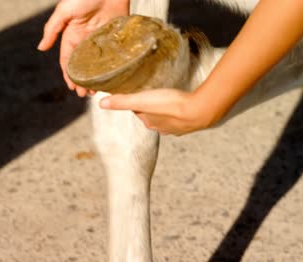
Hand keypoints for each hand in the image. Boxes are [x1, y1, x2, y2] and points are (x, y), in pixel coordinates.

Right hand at [38, 0, 129, 96]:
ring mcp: (101, 40)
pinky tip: (113, 79)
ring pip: (98, 64)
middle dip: (83, 81)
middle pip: (83, 66)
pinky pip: (113, 56)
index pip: (68, 60)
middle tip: (86, 95)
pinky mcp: (116, 37)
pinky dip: (112, 68)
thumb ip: (52, 29)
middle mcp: (85, 40)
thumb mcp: (64, 11)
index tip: (73, 88)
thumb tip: (40, 48)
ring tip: (98, 91)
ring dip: (97, 78)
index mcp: (72, 36)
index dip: (69, 75)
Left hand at [99, 88, 224, 135]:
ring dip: (166, 108)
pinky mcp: (190, 123)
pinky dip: (180, 111)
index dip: (138, 101)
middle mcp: (161, 128)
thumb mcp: (142, 101)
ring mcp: (177, 127)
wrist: (201, 111)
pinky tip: (182, 104)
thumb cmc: (170, 105)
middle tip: (155, 93)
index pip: (138, 111)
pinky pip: (181, 116)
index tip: (139, 92)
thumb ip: (122, 101)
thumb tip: (101, 103)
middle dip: (152, 105)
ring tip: (168, 98)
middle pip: (152, 114)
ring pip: (166, 116)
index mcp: (149, 122)